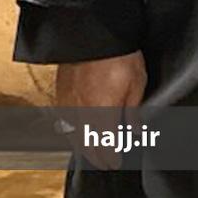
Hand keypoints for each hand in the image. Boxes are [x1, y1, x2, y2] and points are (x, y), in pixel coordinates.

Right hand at [56, 51, 145, 169]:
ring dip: (82, 146)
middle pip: (87, 143)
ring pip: (72, 133)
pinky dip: (69, 131)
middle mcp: (81, 112)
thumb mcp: (136, 83)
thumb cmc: (118, 56)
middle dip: (96, 155)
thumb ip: (132, 111)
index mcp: (102, 113)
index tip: (114, 164)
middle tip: (104, 163)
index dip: (109, 157)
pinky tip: (73, 132)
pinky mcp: (60, 92)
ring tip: (90, 152)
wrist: (93, 33)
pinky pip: (63, 120)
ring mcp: (68, 103)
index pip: (104, 145)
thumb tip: (134, 132)